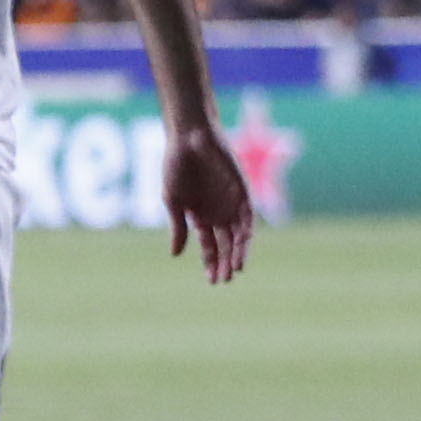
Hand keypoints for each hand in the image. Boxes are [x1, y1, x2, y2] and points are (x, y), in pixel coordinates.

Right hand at [160, 123, 255, 284]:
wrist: (189, 139)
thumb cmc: (176, 166)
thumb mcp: (172, 201)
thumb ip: (178, 228)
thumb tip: (175, 255)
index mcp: (200, 216)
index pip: (209, 245)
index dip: (210, 262)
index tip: (211, 280)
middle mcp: (218, 213)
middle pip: (225, 244)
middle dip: (224, 262)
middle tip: (224, 280)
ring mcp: (232, 203)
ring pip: (238, 235)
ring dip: (237, 252)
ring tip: (235, 270)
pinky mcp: (243, 192)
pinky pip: (248, 217)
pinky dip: (246, 233)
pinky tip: (241, 246)